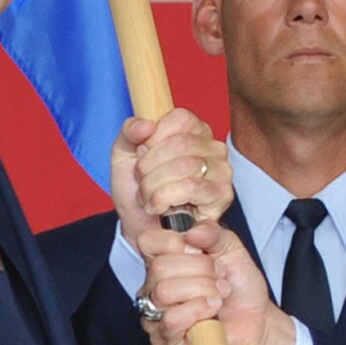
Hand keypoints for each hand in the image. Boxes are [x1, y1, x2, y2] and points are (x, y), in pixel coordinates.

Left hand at [109, 108, 230, 236]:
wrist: (138, 225)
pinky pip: (192, 188)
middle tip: (142, 182)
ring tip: (148, 197)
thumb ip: (129, 131)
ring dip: (154, 186)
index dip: (153, 139)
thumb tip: (146, 125)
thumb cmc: (136, 188)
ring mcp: (221, 171)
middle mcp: (213, 148)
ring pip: (184, 166)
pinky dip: (166, 198)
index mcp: (193, 130)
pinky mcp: (222, 196)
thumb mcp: (123, 153)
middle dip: (149, 167)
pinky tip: (160, 207)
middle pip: (179, 143)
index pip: (180, 119)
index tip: (142, 156)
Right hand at [137, 223, 296, 344]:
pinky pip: (171, 320)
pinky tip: (212, 310)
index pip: (147, 241)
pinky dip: (198, 310)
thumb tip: (192, 232)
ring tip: (219, 295)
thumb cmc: (240, 288)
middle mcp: (154, 286)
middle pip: (159, 267)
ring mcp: (155, 314)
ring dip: (203, 290)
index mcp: (165, 260)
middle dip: (200, 269)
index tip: (200, 250)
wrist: (257, 322)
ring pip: (165, 292)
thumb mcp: (231, 249)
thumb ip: (212, 233)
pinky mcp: (164, 340)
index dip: (175, 242)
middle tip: (220, 277)